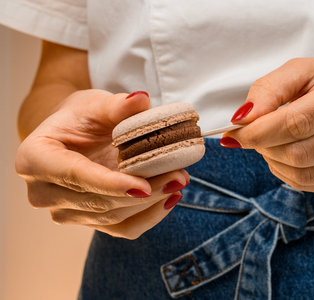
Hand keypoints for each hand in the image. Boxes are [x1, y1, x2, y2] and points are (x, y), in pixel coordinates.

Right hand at [15, 89, 188, 238]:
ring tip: (179, 181)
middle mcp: (43, 192)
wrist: (74, 136)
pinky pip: (123, 229)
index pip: (74, 176)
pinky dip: (149, 216)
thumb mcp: (95, 104)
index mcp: (34, 159)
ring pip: (114, 218)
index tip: (142, 187)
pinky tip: (169, 198)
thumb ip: (116, 106)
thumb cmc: (80, 118)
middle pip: (98, 201)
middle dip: (143, 192)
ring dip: (151, 202)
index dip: (110, 184)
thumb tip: (140, 100)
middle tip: (179, 176)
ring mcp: (65, 212)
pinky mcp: (89, 222)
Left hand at [223, 58, 313, 192]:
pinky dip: (289, 174)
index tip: (235, 134)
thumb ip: (268, 90)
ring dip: (275, 163)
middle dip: (265, 148)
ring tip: (270, 145)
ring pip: (305, 174)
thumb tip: (242, 120)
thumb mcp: (301, 71)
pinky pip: (313, 185)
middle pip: (301, 153)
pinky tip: (288, 157)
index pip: (299, 122)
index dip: (260, 132)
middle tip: (254, 137)